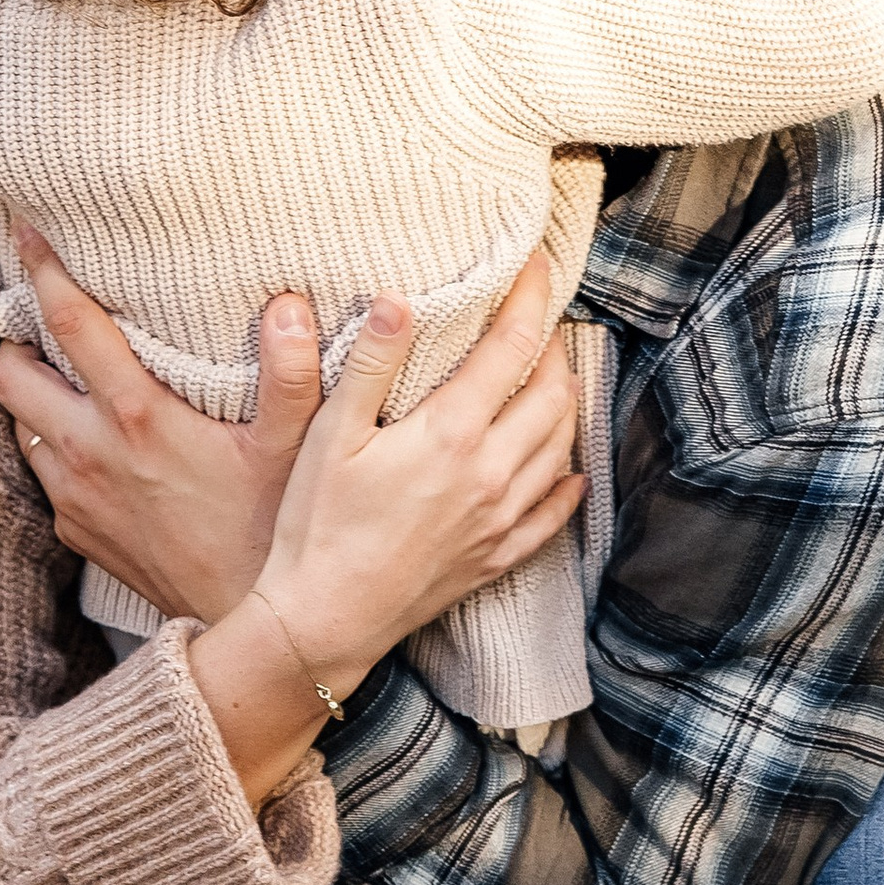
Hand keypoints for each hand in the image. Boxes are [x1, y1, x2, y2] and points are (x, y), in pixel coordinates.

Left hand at [0, 229, 323, 619]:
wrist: (248, 624)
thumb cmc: (273, 527)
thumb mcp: (297, 447)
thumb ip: (292, 373)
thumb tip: (287, 304)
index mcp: (136, 417)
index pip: (68, 325)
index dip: (42, 271)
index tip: (26, 232)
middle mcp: (88, 454)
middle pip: (9, 376)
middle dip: (15, 340)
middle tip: (43, 319)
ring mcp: (75, 498)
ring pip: (17, 428)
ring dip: (32, 398)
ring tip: (64, 376)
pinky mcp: (76, 534)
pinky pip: (43, 476)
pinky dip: (53, 449)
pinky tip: (92, 444)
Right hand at [253, 258, 583, 697]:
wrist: (325, 620)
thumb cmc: (316, 525)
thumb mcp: (330, 435)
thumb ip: (370, 364)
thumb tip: (400, 300)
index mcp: (451, 433)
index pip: (511, 346)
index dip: (529, 298)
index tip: (534, 264)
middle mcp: (491, 472)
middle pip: (552, 392)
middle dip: (553, 347)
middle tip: (539, 322)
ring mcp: (500, 518)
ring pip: (561, 447)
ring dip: (565, 404)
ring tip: (551, 378)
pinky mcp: (496, 557)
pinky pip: (552, 515)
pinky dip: (567, 483)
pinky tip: (567, 471)